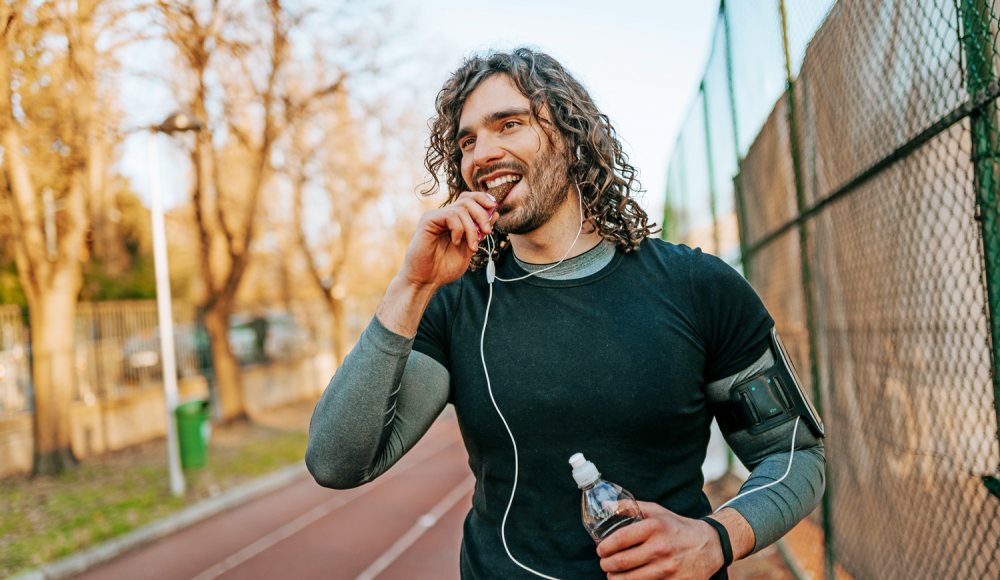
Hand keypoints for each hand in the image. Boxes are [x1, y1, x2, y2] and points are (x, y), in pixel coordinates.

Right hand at [397, 191, 497, 290]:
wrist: (427, 280)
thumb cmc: (444, 268)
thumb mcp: (469, 247)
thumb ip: (480, 231)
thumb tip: (495, 213)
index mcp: (454, 221)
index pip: (469, 199)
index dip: (483, 199)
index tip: (494, 207)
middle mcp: (444, 215)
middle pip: (467, 200)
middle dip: (482, 214)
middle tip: (487, 232)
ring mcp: (436, 216)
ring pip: (461, 209)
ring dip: (472, 229)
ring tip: (472, 247)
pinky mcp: (428, 220)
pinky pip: (450, 215)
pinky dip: (459, 229)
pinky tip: (456, 242)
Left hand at [596, 501, 723, 579]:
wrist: (709, 546)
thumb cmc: (677, 527)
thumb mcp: (657, 511)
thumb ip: (630, 507)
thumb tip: (605, 505)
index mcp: (655, 527)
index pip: (619, 540)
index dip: (604, 547)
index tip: (600, 550)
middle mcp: (661, 548)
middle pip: (621, 563)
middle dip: (606, 565)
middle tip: (605, 564)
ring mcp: (668, 569)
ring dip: (615, 579)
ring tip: (613, 575)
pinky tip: (631, 579)